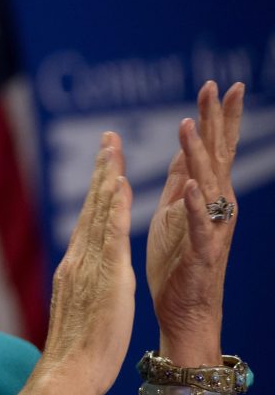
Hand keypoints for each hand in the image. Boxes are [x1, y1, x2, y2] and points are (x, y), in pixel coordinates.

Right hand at [39, 131, 134, 394]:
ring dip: (106, 176)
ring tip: (113, 147)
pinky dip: (114, 207)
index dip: (97, 190)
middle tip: (108, 139)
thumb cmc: (77, 348)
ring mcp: (89, 264)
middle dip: (101, 170)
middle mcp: (78, 258)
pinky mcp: (104, 275)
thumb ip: (81, 281)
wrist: (68, 369)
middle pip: (91, 206)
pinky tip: (119, 184)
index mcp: (75, 265)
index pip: (89, 219)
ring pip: (98, 212)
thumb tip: (83, 268)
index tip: (104, 165)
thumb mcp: (78, 306)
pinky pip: (110, 234)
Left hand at [146, 81, 244, 364]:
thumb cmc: (178, 260)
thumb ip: (183, 179)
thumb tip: (185, 146)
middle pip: (217, 156)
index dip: (216, 117)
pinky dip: (196, 205)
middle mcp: (217, 206)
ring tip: (188, 125)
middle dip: (215, 121)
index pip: (214, 148)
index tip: (217, 84)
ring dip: (198, 154)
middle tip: (215, 86)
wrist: (184, 309)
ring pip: (207, 184)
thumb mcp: (176, 210)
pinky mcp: (200, 252)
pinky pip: (198, 226)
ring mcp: (211, 229)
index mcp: (208, 195)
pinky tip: (193, 185)